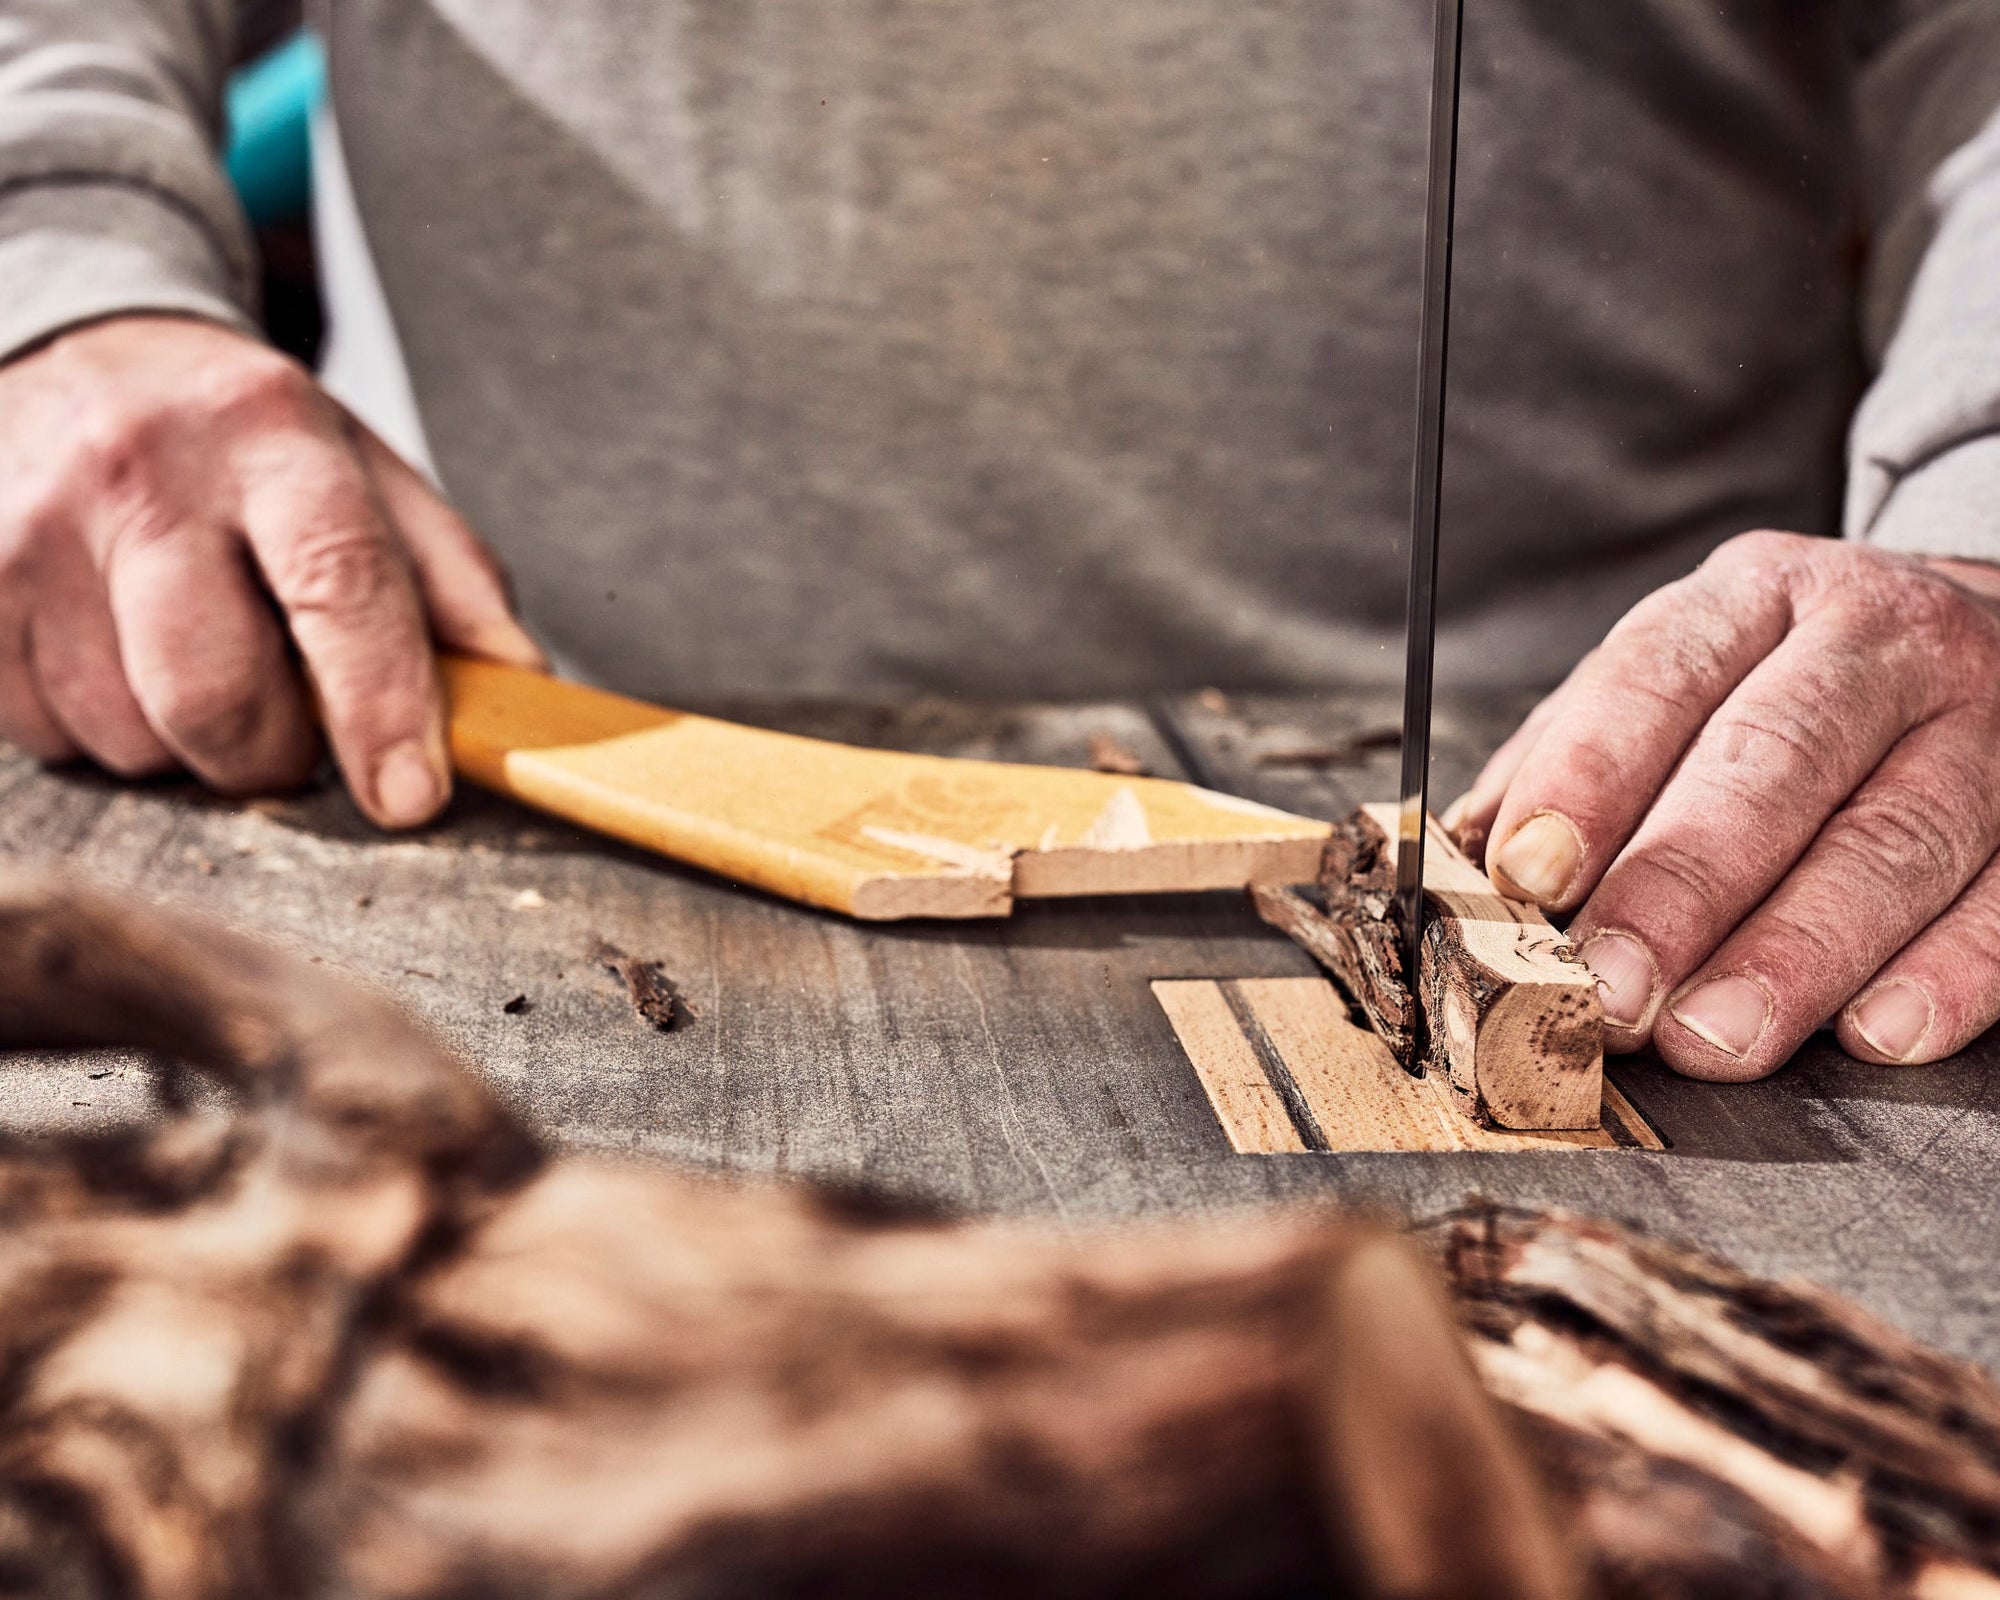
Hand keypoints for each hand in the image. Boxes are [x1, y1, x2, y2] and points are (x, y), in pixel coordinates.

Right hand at [0, 315, 543, 826]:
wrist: (78, 350)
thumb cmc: (245, 443)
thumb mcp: (368, 475)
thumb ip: (452, 584)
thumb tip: (519, 693)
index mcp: (269, 434)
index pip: (338, 585)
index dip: (380, 709)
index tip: (409, 798)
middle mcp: (139, 471)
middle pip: (214, 694)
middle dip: (270, 753)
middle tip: (287, 724)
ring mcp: (29, 527)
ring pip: (127, 734)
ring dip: (180, 743)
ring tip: (190, 658)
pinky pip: (42, 732)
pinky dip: (96, 729)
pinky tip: (114, 657)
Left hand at [1448, 531, 1999, 1077]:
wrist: (1988, 628)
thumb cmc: (1789, 682)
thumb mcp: (1680, 676)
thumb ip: (1572, 758)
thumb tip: (1461, 860)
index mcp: (1754, 598)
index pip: (1658, 675)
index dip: (1590, 776)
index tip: (1529, 870)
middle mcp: (1878, 642)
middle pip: (1776, 762)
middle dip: (1684, 887)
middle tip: (1614, 990)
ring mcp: (1986, 720)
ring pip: (1895, 837)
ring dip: (1800, 954)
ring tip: (1717, 1036)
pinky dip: (1951, 971)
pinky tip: (1882, 1031)